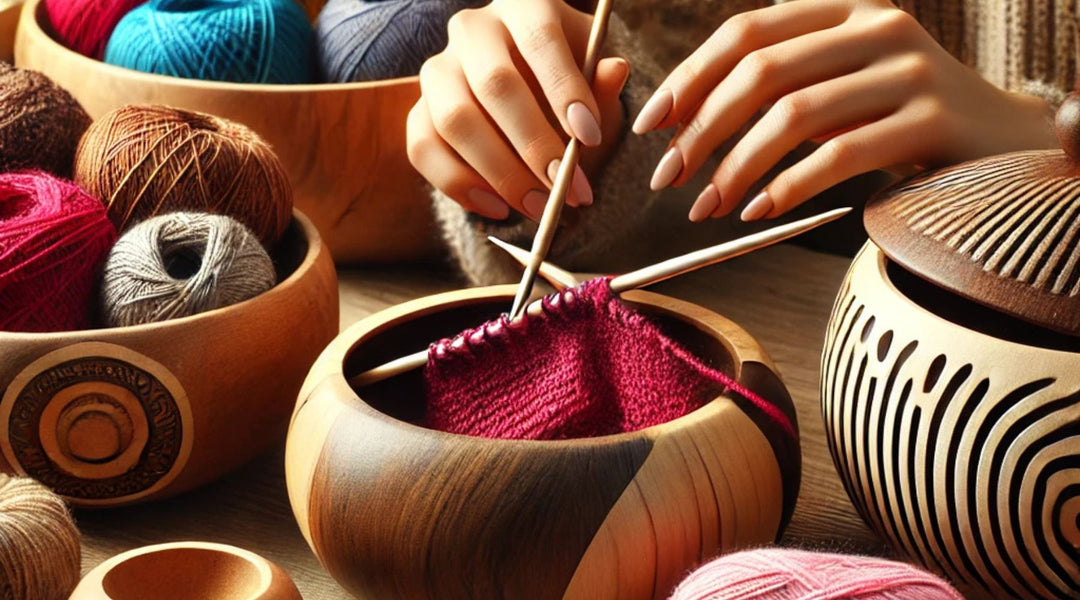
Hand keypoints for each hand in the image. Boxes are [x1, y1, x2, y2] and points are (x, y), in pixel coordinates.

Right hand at [407, 0, 628, 220]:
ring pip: (455, 121)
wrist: (532, 100)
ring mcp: (438, 70)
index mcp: (523, 6)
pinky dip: (459, 185)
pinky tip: (498, 208)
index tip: (590, 138)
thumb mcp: (593, 79)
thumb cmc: (567, 85)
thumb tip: (615, 70)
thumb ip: (600, 81)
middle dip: (534, 144)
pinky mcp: (418, 110)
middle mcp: (473, 30)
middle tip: (566, 188)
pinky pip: (423, 148)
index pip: (540, 38)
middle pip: (494, 84)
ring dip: (500, 173)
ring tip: (537, 206)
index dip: (564, 88)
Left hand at [632, 0, 1057, 221]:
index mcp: (843, 8)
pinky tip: (758, 212)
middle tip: (668, 176)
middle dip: (702, 129)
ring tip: (704, 206)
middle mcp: (876, 26)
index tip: (651, 124)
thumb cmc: (898, 116)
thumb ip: (782, 79)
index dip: (691, 77)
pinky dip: (788, 186)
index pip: (747, 33)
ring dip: (736, 167)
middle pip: (762, 72)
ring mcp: (908, 69)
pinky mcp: (931, 119)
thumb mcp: (840, 80)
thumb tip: (685, 115)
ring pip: (795, 114)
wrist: (1000, 140)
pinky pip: (839, 155)